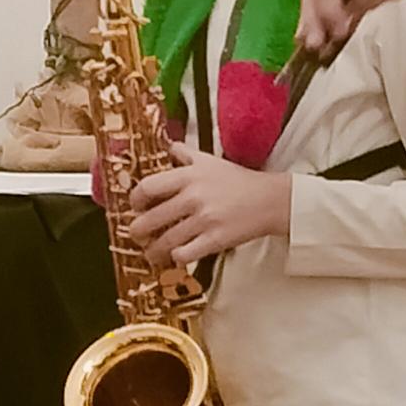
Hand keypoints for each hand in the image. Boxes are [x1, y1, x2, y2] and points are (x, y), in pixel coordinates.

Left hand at [127, 142, 290, 266]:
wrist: (270, 200)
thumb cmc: (240, 181)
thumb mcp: (210, 160)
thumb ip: (185, 153)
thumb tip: (168, 147)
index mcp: (188, 175)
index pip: (147, 188)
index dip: (135, 201)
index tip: (136, 207)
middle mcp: (193, 196)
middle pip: (149, 219)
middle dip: (137, 231)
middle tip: (137, 235)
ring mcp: (204, 219)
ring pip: (164, 241)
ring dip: (153, 251)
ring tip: (153, 253)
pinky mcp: (216, 239)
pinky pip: (184, 254)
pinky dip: (176, 258)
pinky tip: (177, 256)